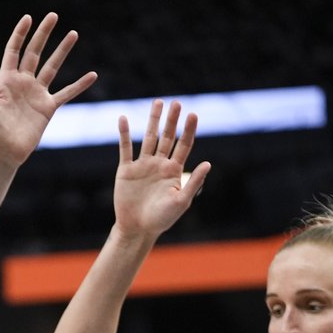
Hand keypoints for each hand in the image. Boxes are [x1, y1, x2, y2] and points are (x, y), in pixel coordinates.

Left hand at [0, 13, 97, 164]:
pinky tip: (92, 75)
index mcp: (7, 79)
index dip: (20, 34)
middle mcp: (23, 82)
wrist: (5, 152)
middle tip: (53, 16)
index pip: (14, 50)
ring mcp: (37, 94)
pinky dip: (79, 85)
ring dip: (63, 50)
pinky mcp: (48, 107)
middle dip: (44, 34)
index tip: (28, 18)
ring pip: (52, 67)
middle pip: (35, 52)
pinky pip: (66, 93)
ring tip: (73, 33)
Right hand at [112, 99, 210, 238]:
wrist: (137, 229)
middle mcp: (159, 164)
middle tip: (176, 103)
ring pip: (148, 138)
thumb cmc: (162, 219)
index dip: (188, 130)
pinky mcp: (126, 170)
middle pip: (167, 137)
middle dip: (172, 120)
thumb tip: (208, 163)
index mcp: (174, 170)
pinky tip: (123, 119)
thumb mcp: (181, 202)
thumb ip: (193, 182)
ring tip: (157, 103)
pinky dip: (124, 134)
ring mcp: (142, 166)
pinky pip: (125, 149)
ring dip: (152, 121)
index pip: (183, 145)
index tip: (193, 114)